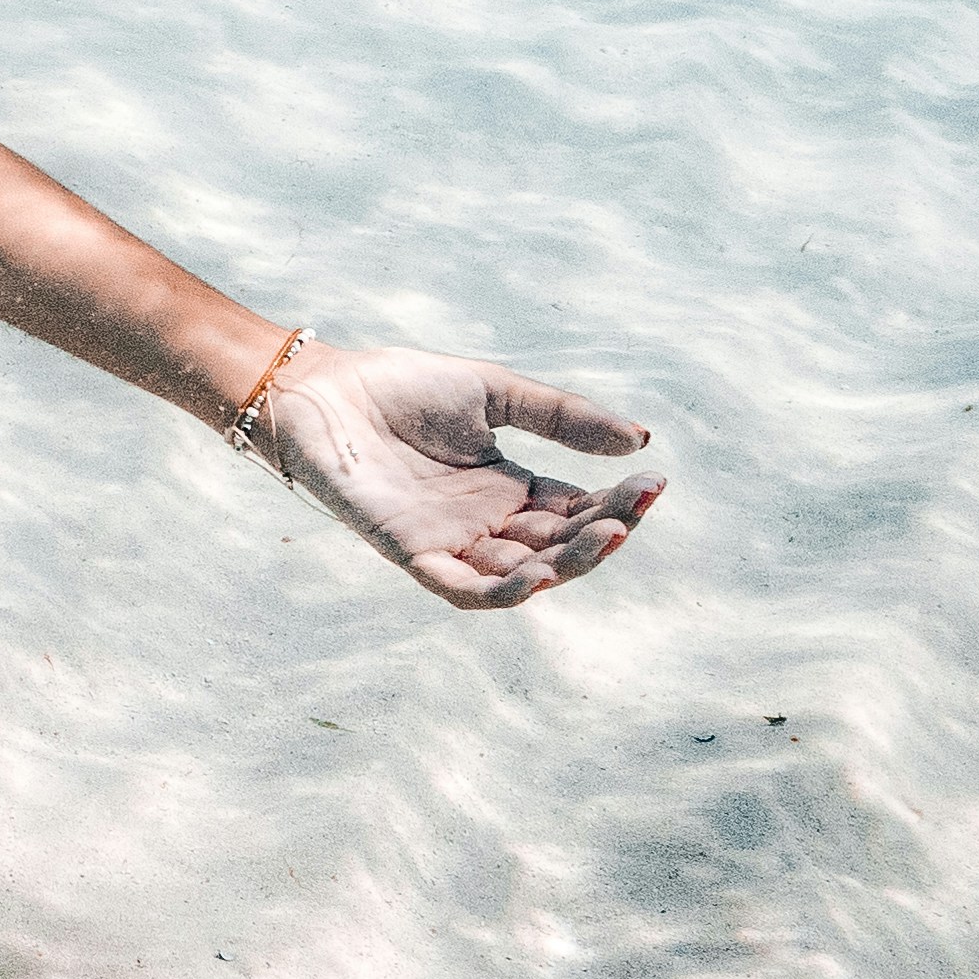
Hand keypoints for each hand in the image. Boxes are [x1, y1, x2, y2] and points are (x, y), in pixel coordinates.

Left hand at [245, 341, 663, 609]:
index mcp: (510, 489)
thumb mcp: (494, 393)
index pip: (577, 511)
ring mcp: (450, 540)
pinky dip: (499, 592)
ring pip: (521, 575)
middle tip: (635, 510)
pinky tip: (536, 577)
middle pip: (559, 547)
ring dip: (568, 564)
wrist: (323, 385)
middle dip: (603, 533)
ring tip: (607, 536)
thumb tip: (641, 439)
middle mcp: (486, 523)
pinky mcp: (410, 551)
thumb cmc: (400, 386)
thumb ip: (562, 417)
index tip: (654, 482)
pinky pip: (460, 589)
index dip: (617, 503)